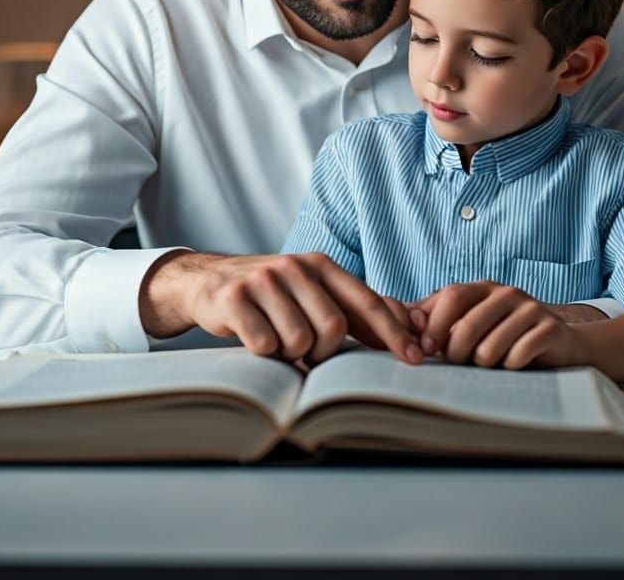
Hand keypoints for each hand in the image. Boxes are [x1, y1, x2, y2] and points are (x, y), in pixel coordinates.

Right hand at [140, 251, 423, 364]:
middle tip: (307, 351)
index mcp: (321, 265)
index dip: (393, 332)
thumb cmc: (272, 295)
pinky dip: (265, 352)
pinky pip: (265, 344)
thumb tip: (414, 324)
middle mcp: (295, 266)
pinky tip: (254, 338)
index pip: (366, 302)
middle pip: (334, 328)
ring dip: (291, 354)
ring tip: (277, 340)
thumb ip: (357, 307)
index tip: (415, 359)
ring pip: (300, 340)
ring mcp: (264, 280)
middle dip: (325, 352)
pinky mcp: (234, 298)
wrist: (208, 281)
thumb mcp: (315, 292)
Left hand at [409, 281, 584, 369]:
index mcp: (484, 288)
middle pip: (467, 324)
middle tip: (456, 364)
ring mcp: (530, 308)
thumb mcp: (474, 321)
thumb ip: (440, 317)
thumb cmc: (507, 335)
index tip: (426, 350)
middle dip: (455, 352)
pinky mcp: (550, 329)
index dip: (434, 324)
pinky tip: (514, 365)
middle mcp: (507, 292)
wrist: (560, 345)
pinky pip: (518, 356)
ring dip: (483, 364)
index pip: (451, 296)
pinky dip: (509, 367)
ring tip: (488, 364)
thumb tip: (406, 317)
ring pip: (490, 347)